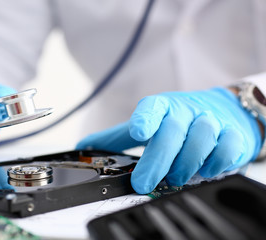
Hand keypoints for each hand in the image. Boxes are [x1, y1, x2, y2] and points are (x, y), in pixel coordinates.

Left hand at [76, 88, 261, 193]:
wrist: (222, 111)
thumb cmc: (178, 120)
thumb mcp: (147, 123)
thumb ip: (117, 137)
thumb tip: (83, 146)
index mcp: (162, 107)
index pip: (151, 108)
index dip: (145, 119)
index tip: (138, 131)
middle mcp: (186, 111)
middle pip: (172, 131)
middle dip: (157, 160)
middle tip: (144, 182)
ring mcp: (210, 121)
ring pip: (201, 138)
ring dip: (186, 163)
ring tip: (175, 178)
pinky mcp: (232, 134)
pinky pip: (227, 147)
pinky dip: (215, 162)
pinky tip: (205, 171)